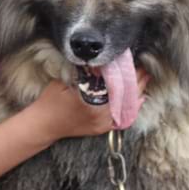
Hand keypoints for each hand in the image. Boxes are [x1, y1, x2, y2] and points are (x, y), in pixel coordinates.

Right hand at [31, 72, 150, 140]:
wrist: (44, 124)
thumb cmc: (51, 100)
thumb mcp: (64, 80)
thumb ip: (83, 72)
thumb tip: (100, 60)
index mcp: (90, 100)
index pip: (114, 84)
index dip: (125, 72)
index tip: (131, 61)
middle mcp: (99, 114)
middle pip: (124, 95)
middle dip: (135, 81)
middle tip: (144, 68)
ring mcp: (101, 123)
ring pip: (126, 107)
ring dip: (136, 92)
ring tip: (144, 79)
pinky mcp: (101, 129)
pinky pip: (122, 119)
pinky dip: (131, 108)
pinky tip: (138, 98)